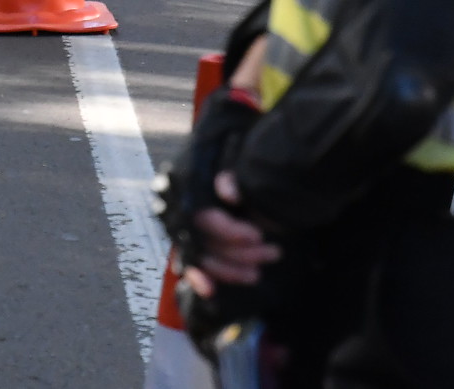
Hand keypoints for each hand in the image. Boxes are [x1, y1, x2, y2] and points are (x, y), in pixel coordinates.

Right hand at [183, 173, 280, 293]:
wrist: (230, 164)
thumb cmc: (233, 164)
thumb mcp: (235, 162)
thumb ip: (232, 176)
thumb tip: (229, 193)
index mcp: (188, 189)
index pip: (206, 219)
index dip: (231, 231)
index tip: (258, 236)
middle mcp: (180, 211)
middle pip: (205, 242)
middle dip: (241, 254)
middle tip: (274, 253)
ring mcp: (185, 230)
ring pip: (201, 258)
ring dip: (230, 270)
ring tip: (257, 274)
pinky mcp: (191, 246)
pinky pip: (190, 266)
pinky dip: (198, 279)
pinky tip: (210, 291)